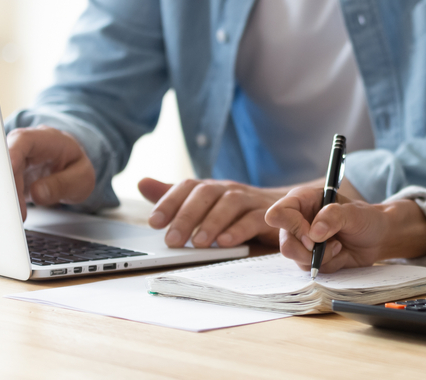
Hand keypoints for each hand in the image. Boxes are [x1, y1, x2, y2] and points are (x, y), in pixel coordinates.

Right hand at [6, 126, 95, 219]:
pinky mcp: (8, 177)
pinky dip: (3, 200)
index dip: (13, 153)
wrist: (72, 172)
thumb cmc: (76, 169)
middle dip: (7, 185)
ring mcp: (14, 161)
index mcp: (47, 139)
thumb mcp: (82, 178)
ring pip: (0, 175)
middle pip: (7, 160)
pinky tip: (9, 214)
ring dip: (5, 196)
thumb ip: (63, 184)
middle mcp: (25, 147)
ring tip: (15, 215)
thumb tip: (37, 192)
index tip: (8, 171)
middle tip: (14, 208)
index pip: (24, 140)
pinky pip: (0, 187)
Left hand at [137, 175, 363, 248]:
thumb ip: (174, 195)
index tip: (154, 222)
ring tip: (197, 244)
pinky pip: (254, 219)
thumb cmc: (236, 211)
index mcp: (212, 187)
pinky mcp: (269, 215)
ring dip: (211, 223)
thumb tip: (141, 182)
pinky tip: (225, 243)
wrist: (283, 211)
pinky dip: (238, 230)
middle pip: (206, 193)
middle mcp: (229, 189)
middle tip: (172, 240)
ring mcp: (250, 200)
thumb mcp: (204, 204)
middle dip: (186, 216)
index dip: (170, 201)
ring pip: (229, 204)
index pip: (188, 186)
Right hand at [265, 186, 391, 272]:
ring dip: (322, 257)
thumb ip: (334, 217)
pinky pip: (309, 268)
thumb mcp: (354, 213)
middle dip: (308, 250)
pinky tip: (339, 253)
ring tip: (339, 245)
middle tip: (331, 244)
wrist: (377, 238)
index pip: (278, 214)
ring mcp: (301, 241)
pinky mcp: (308, 257)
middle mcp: (297, 220)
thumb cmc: (365, 218)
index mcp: (302, 200)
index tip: (313, 235)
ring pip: (296, 258)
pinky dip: (327, 264)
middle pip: (285, 243)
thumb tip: (313, 234)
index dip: (292, 226)